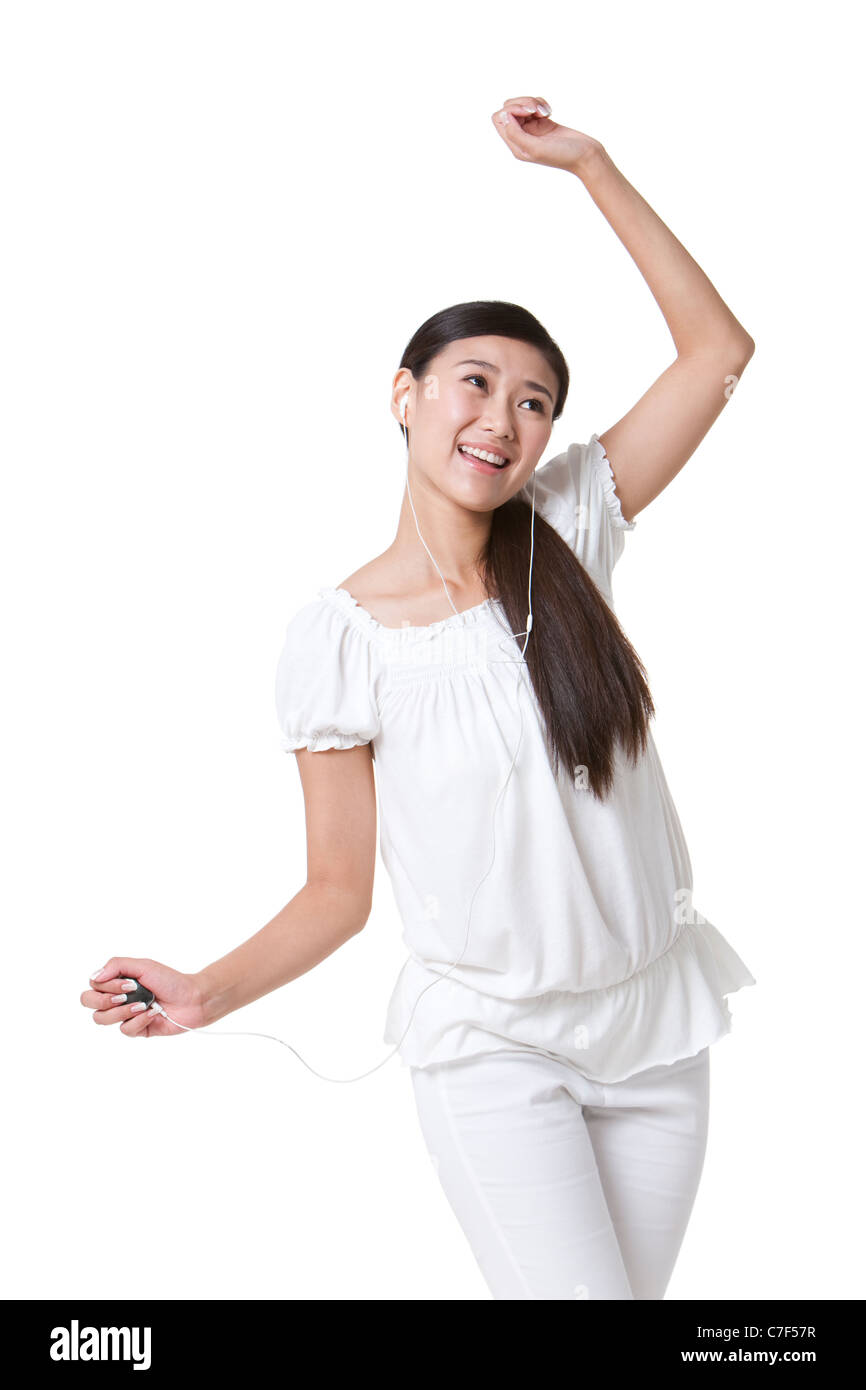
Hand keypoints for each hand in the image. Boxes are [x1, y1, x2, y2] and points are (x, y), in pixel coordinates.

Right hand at [81, 957, 206, 1036]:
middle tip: (124, 996)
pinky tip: (152, 1014)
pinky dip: (139, 1020)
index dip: (106, 986)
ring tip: (142, 1004)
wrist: (191, 999)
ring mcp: (125, 1014)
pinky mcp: (136, 1029)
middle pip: (89, 1003)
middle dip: (104, 1001)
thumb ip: (116, 965)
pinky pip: (125, 1029)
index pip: (93, 986)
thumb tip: (94, 977)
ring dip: (122, 1011)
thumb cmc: (169, 980)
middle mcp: (117, 998)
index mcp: (117, 981)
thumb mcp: (143, 966)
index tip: (129, 982)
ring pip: (102, 1019)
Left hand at [491, 96, 603, 175]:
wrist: (586, 156)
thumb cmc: (563, 156)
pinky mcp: (543, 122)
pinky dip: (541, 103)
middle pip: (509, 108)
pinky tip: (550, 112)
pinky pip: (534, 104)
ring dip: (533, 102)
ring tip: (546, 112)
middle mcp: (521, 137)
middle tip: (538, 111)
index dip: (511, 110)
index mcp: (516, 146)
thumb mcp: (536, 148)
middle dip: (523, 103)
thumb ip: (516, 134)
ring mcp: (532, 129)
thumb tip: (503, 115)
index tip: (529, 113)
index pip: (499, 119)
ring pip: (521, 104)